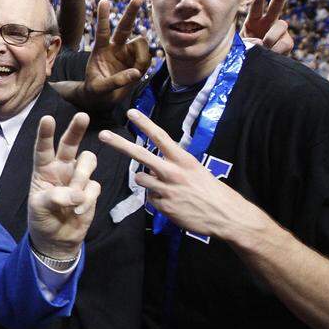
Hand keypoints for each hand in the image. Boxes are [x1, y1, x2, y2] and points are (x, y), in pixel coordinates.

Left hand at [27, 113, 98, 258]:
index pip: (43, 148)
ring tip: (74, 197)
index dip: (45, 134)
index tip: (47, 118)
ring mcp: (77, 177)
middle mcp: (61, 168)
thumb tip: (76, 194)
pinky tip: (77, 212)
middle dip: (76, 129)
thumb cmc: (42, 219)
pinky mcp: (90, 190)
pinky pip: (94, 186)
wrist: (57, 239)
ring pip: (87, 161)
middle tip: (82, 116)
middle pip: (70, 144)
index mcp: (43, 169)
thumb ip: (54, 197)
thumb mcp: (39, 208)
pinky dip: (87, 200)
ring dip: (82, 176)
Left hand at [77, 0, 151, 109]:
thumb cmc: (96, 90)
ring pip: (141, 43)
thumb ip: (115, 81)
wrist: (102, 97)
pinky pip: (147, 57)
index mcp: (101, 50)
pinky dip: (144, 65)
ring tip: (135, 71)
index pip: (102, 31)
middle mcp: (115, 47)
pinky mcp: (136, 60)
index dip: (104, 17)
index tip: (104, 1)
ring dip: (142, 56)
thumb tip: (136, 73)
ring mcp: (127, 52)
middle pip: (125, 27)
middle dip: (131, 12)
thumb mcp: (100, 88)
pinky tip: (137, 74)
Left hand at [98, 110, 260, 241]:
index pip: (161, 137)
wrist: (226, 216)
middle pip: (140, 155)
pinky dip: (157, 199)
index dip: (145, 124)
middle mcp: (173, 172)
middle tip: (102, 135)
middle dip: (119, 144)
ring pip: (140, 179)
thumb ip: (173, 165)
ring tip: (166, 188)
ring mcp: (166, 189)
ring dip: (147, 182)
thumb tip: (151, 166)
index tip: (131, 112)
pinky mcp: (163, 206)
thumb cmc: (211, 191)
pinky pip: (150, 198)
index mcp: (183, 160)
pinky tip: (173, 203)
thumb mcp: (195, 170)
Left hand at [241, 0, 292, 54]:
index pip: (256, 9)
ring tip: (264, 45)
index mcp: (253, 21)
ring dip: (271, 36)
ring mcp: (279, 32)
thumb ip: (247, 43)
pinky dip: (277, 49)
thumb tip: (261, 43)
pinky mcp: (287, 43)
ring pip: (281, 25)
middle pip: (275, 8)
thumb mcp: (240, 46)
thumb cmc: (245, 53)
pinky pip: (285, 43)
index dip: (258, 2)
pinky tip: (272, 53)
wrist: (257, 64)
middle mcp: (268, 23)